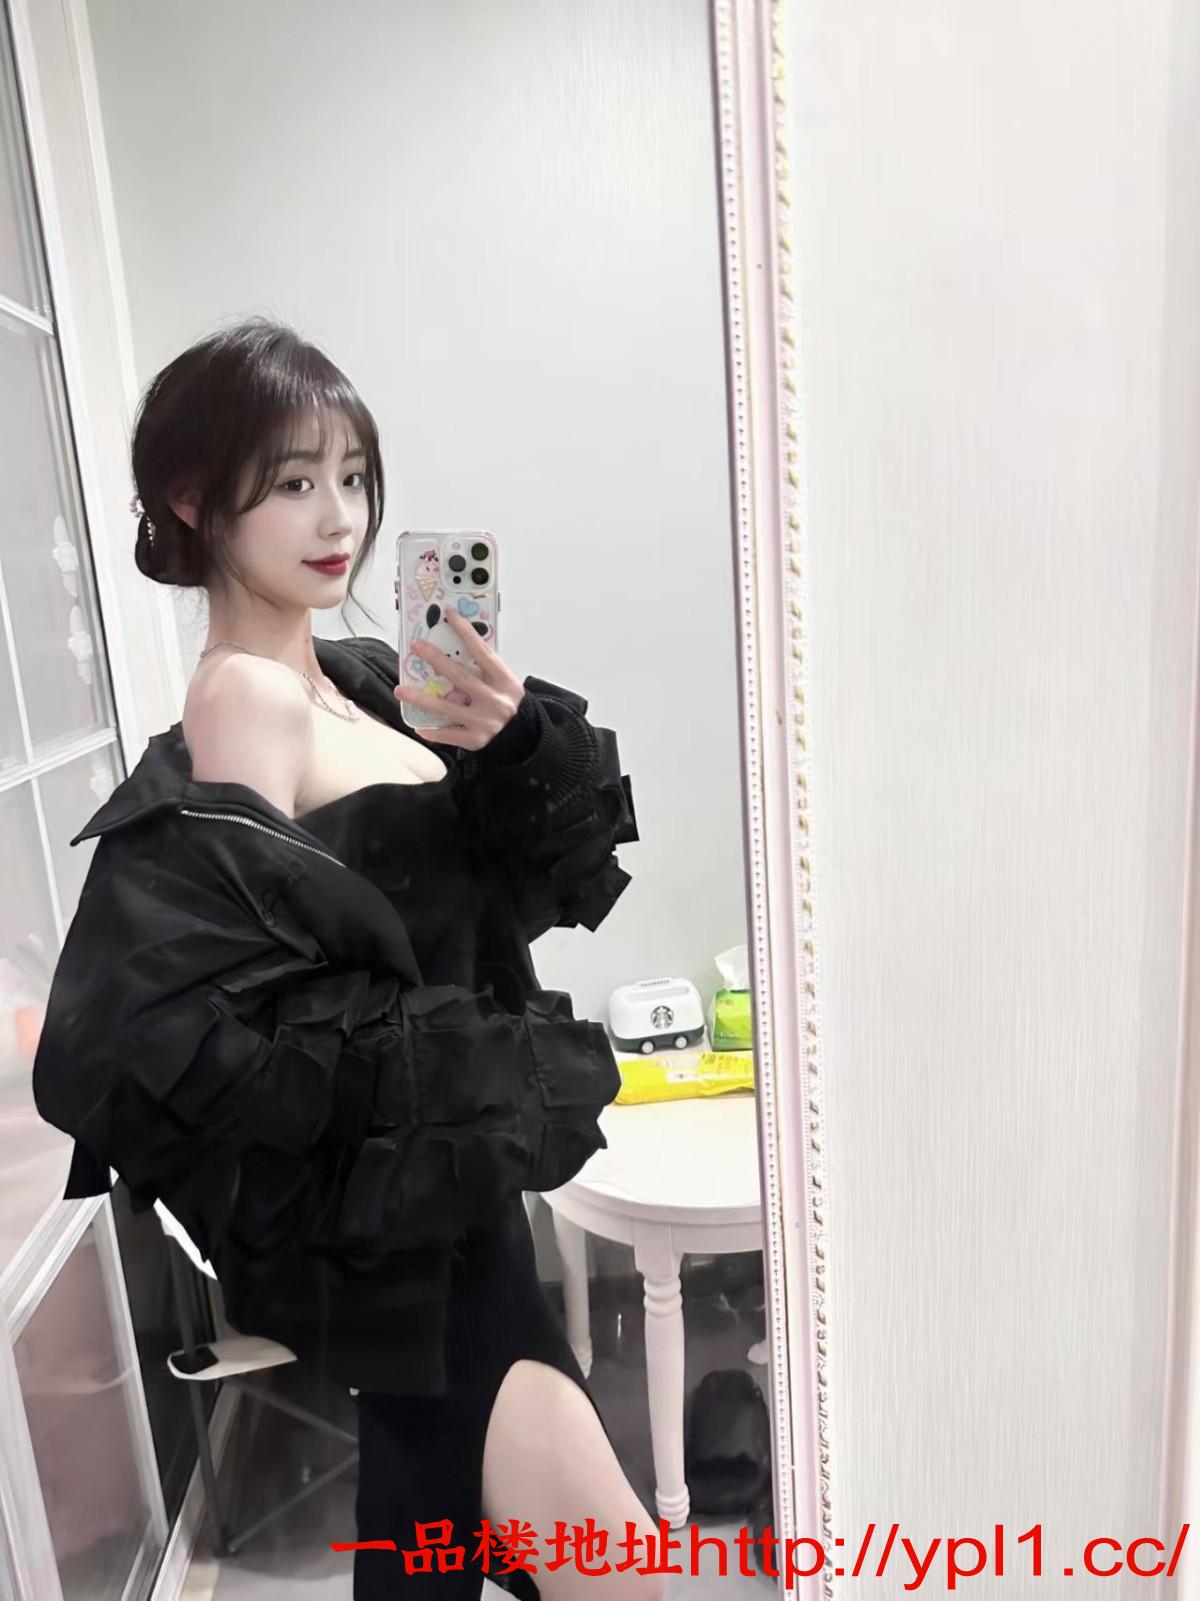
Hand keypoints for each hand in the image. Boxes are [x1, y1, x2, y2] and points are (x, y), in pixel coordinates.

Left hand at [393, 608, 524, 748]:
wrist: (524, 736)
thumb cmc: (508, 705)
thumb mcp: (504, 685)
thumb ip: (482, 673)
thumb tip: (449, 658)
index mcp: (504, 682)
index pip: (483, 653)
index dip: (466, 633)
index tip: (450, 616)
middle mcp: (495, 700)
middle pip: (460, 677)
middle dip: (436, 659)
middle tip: (417, 647)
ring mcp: (484, 721)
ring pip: (446, 707)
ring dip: (420, 698)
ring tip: (401, 690)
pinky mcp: (476, 740)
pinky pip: (448, 734)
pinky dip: (433, 731)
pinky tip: (419, 726)